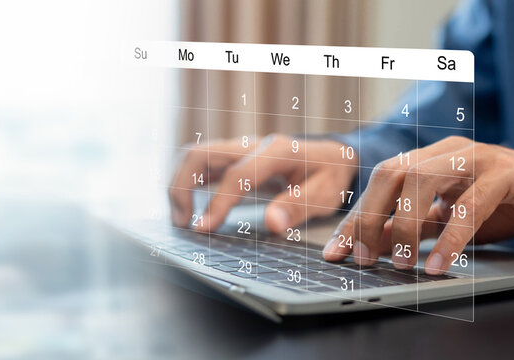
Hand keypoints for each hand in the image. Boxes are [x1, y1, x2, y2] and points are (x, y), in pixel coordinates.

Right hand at [169, 134, 356, 233]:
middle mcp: (252, 144)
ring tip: (181, 218)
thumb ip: (298, 207)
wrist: (334, 156)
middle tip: (182, 223)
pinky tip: (188, 208)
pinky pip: (201, 163)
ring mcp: (240, 148)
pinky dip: (187, 183)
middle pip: (201, 154)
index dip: (217, 203)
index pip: (236, 175)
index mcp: (276, 151)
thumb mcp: (325, 194)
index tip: (203, 229)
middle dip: (182, 187)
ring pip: (195, 156)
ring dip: (179, 184)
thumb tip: (274, 223)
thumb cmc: (330, 176)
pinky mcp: (233, 157)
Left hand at [322, 136, 513, 274]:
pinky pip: (471, 204)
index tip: (334, 252)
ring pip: (423, 181)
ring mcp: (474, 158)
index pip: (376, 184)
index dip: (353, 219)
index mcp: (425, 159)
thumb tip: (369, 245)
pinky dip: (451, 238)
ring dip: (404, 226)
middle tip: (363, 259)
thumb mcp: (443, 219)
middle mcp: (444, 152)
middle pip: (390, 174)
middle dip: (369, 218)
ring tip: (401, 264)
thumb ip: (408, 227)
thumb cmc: (496, 202)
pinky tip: (439, 265)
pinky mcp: (506, 172)